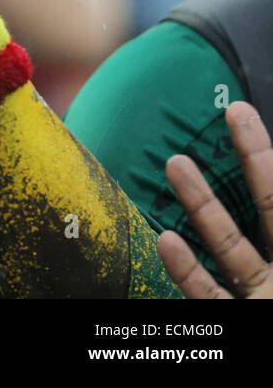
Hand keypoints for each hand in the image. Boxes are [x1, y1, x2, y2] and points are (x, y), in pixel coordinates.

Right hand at [158, 101, 272, 297]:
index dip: (261, 153)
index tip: (238, 111)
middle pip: (263, 207)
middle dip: (243, 162)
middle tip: (217, 118)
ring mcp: (257, 293)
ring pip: (226, 244)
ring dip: (200, 204)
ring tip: (175, 165)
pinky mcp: (231, 318)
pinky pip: (206, 292)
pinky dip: (185, 269)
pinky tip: (166, 241)